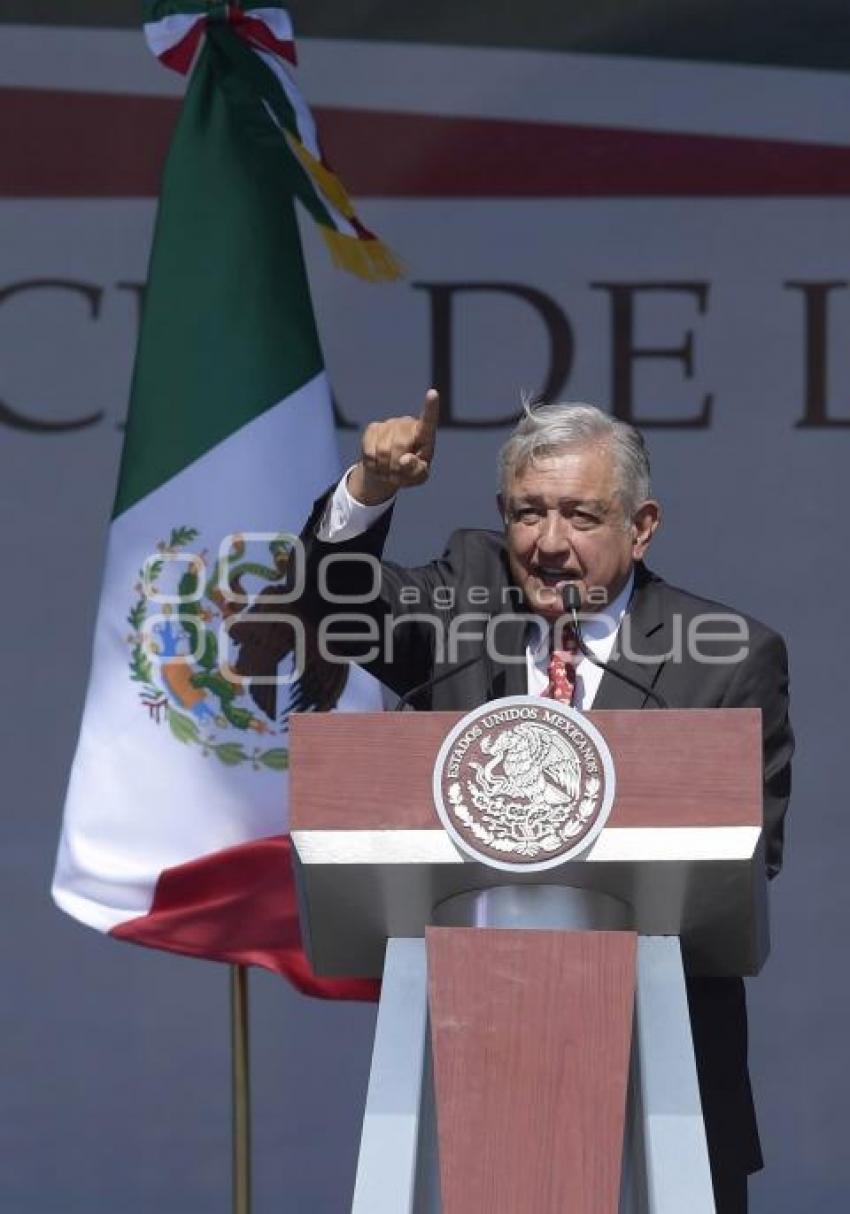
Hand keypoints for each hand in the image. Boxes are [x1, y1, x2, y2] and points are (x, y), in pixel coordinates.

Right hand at [348, 389, 439, 504]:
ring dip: (384, 469)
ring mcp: (390, 424)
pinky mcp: (373, 428)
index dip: (430, 408)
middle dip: (396, 467)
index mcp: (425, 435)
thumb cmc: (410, 472)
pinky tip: (377, 466)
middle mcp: (408, 424)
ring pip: (382, 450)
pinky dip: (372, 465)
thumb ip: (416, 470)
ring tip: (388, 472)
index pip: (428, 421)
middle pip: (399, 445)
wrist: (389, 471)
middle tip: (397, 477)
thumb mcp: (418, 477)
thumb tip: (405, 459)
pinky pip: (369, 451)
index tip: (433, 393)